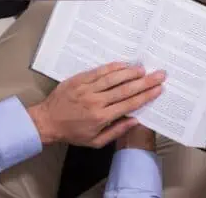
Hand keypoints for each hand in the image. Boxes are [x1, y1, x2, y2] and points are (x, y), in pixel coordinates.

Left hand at [29, 62, 165, 146]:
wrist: (46, 122)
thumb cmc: (72, 133)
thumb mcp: (95, 142)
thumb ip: (116, 131)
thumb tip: (135, 120)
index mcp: (101, 117)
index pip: (129, 104)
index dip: (146, 96)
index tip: (158, 89)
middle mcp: (96, 101)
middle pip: (125, 89)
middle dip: (145, 81)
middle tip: (159, 74)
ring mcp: (87, 89)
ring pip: (113, 78)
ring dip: (130, 72)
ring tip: (143, 68)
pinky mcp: (79, 79)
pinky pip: (99, 71)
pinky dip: (113, 67)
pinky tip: (124, 64)